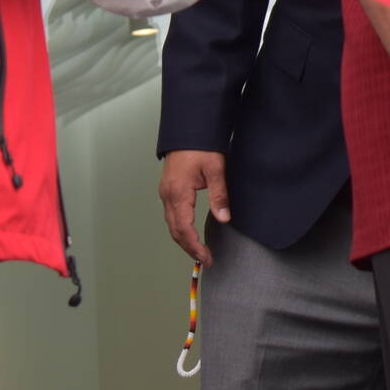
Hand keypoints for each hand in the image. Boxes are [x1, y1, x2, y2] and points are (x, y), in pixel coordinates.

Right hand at [158, 150, 229, 265]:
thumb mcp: (216, 169)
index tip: (207, 258)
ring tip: (199, 251)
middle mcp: (168, 196)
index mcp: (178, 193)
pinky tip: (190, 233)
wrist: (187, 130)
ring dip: (184, 240)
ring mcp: (166, 193)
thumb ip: (219, 196)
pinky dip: (180, 228)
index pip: (184, 229)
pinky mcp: (168, 190)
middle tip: (205, 260)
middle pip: (175, 231)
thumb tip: (224, 218)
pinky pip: (171, 215)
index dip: (195, 246)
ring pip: (171, 224)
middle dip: (189, 248)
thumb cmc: (201, 147)